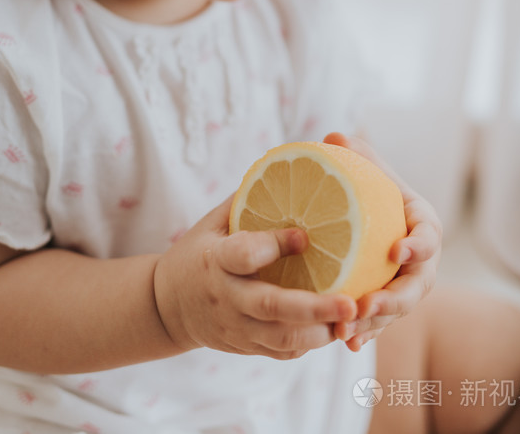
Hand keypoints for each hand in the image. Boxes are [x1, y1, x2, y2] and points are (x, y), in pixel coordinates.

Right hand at [153, 196, 356, 359]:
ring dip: (322, 330)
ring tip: (353, 316)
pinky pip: (283, 351)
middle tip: (349, 302)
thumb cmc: (197, 253)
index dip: (274, 245)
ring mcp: (237, 328)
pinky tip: (333, 327)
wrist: (167, 306)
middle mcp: (228, 298)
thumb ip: (246, 202)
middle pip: (273, 307)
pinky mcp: (247, 347)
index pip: (245, 254)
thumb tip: (288, 169)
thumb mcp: (211, 223)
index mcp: (216, 261)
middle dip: (314, 308)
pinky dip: (311, 342)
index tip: (304, 236)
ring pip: (284, 338)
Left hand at [323, 131, 441, 352]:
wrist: (368, 214)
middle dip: (395, 299)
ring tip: (348, 330)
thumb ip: (355, 154)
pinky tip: (346, 343)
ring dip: (376, 323)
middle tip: (368, 304)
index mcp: (421, 223)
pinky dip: (366, 334)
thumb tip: (334, 138)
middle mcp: (420, 260)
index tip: (396, 251)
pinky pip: (381, 324)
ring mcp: (406, 285)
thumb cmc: (371, 186)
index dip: (417, 246)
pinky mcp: (389, 304)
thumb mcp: (366, 167)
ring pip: (398, 310)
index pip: (429, 236)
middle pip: (416, 285)